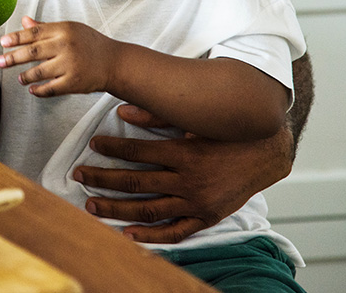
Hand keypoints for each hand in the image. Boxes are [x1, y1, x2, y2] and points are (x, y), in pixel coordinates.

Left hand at [0, 17, 113, 96]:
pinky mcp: (74, 82)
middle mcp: (66, 46)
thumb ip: (46, 27)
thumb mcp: (70, 29)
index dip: (16, 38)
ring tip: (19, 78)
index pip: (34, 32)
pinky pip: (51, 88)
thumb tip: (24, 21)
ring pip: (39, 72)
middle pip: (33, 52)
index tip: (2, 42)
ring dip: (25, 76)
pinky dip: (39, 90)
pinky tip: (32, 90)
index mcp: (64, 30)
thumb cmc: (89, 43)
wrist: (114, 62)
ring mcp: (70, 65)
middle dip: (13, 57)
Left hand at [73, 104, 293, 242]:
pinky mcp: (206, 217)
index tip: (93, 143)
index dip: (112, 147)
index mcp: (184, 153)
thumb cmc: (226, 131)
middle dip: (102, 179)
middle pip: (136, 183)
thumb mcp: (194, 119)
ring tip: (91, 205)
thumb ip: (158, 114)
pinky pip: (175, 232)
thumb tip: (123, 109)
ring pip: (148, 210)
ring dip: (116, 209)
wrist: (266, 153)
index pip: (138, 152)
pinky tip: (127, 234)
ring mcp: (197, 203)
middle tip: (79, 175)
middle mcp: (189, 181)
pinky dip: (151, 236)